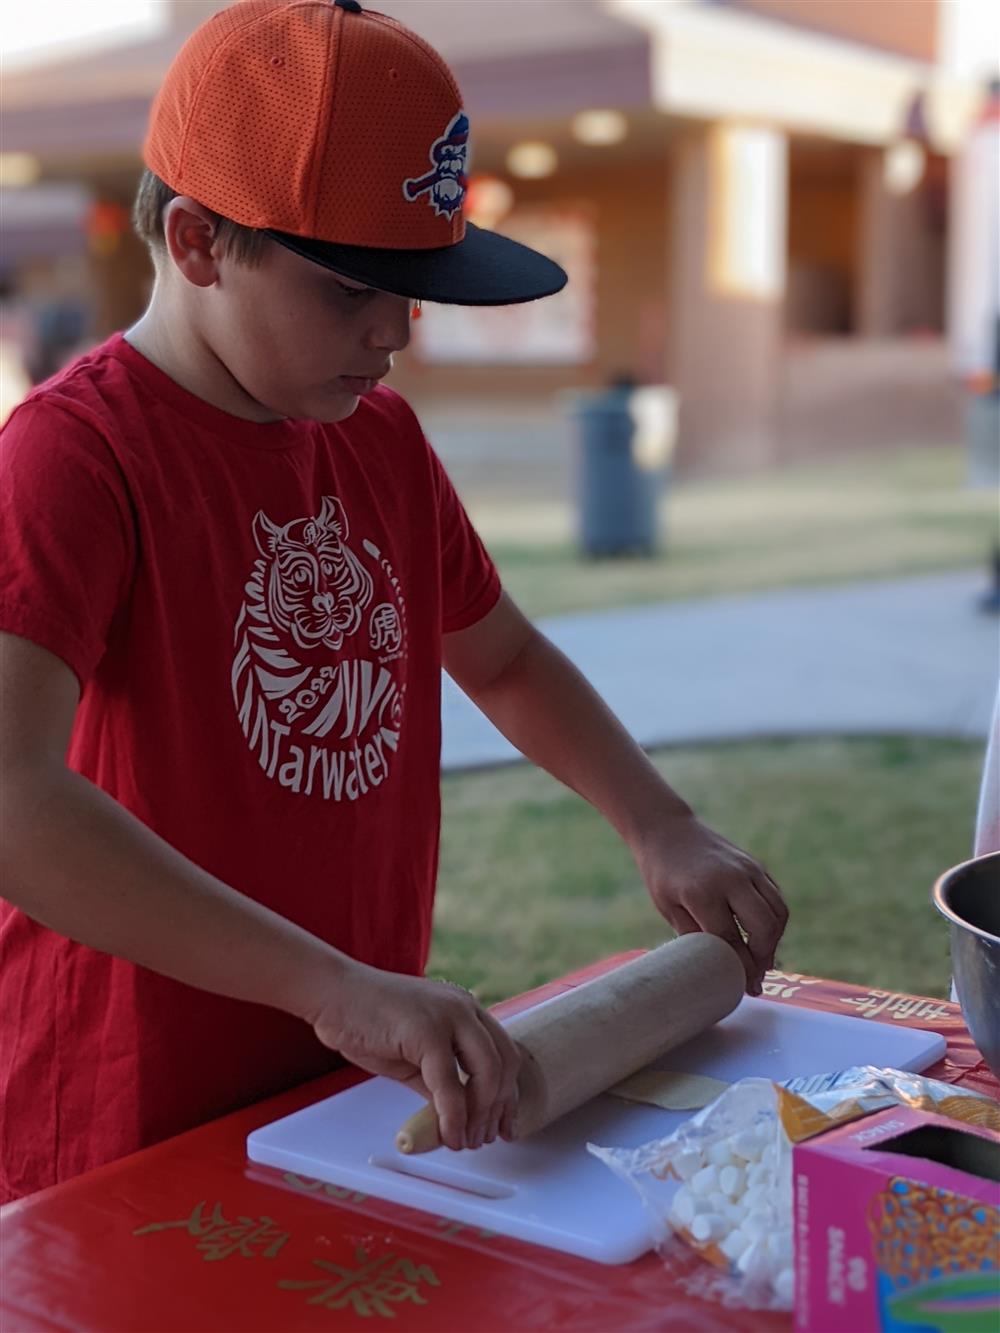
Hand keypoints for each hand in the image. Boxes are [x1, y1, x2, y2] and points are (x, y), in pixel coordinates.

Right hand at [310, 963, 521, 1150]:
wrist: (333, 995)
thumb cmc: (367, 1021)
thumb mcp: (414, 1055)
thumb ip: (439, 1080)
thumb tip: (457, 1116)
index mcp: (465, 1010)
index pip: (504, 1053)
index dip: (508, 1095)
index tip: (503, 1126)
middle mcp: (464, 1008)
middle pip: (504, 1064)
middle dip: (496, 1109)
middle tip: (481, 1139)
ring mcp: (448, 1016)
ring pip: (486, 1073)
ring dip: (479, 1116)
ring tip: (465, 1142)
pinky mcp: (426, 1031)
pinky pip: (449, 1084)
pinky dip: (453, 1117)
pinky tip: (449, 1136)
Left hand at [633, 812, 788, 993]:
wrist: (668, 830)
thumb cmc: (662, 873)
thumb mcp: (668, 907)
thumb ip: (693, 935)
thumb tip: (716, 969)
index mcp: (702, 892)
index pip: (730, 939)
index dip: (740, 967)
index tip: (745, 987)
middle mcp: (731, 878)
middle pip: (764, 927)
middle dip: (764, 957)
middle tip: (757, 977)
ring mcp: (748, 869)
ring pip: (778, 912)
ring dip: (775, 941)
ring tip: (762, 961)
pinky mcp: (756, 865)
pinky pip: (776, 897)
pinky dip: (775, 921)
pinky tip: (764, 937)